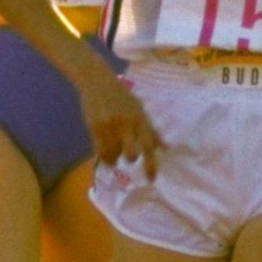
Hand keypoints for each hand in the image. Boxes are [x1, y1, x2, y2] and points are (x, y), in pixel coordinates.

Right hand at [74, 60, 162, 178]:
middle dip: (129, 158)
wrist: (97, 82)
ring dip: (114, 157)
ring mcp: (110, 126)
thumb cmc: (121, 97)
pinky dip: (103, 155)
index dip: (151, 165)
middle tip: (125, 154)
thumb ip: (151, 131)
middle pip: (131, 155)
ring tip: (112, 148)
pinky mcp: (95, 127)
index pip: (149, 146)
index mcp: (140, 120)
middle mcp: (127, 124)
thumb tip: (166, 148)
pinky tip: (103, 149)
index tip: (151, 179)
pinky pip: (100, 151)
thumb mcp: (139, 110)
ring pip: (113, 155)